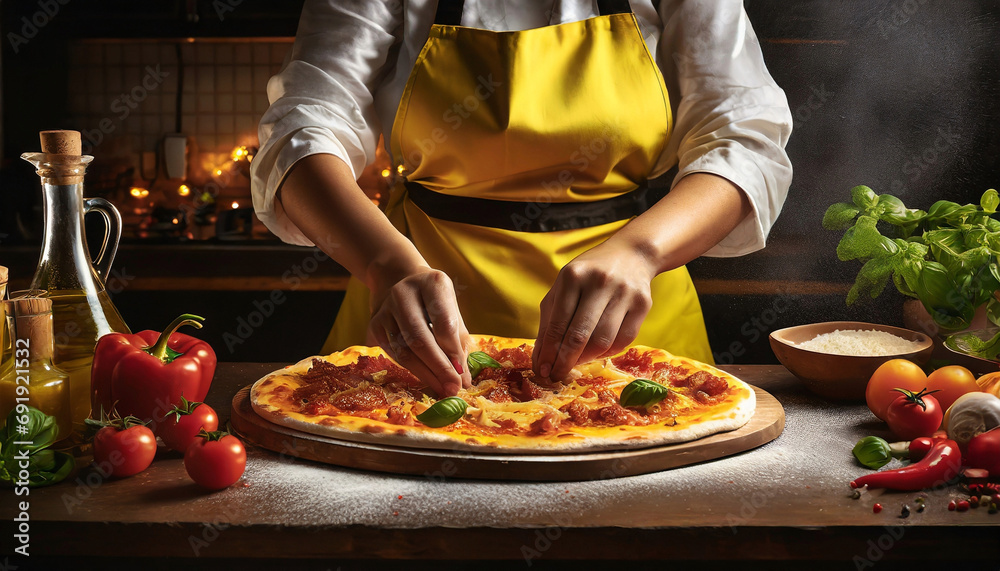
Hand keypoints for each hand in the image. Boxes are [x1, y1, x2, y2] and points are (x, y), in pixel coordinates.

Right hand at [367, 267, 471, 396]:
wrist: (399, 282)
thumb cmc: (433, 302)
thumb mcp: (451, 311)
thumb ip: (459, 342)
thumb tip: (464, 380)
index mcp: (432, 284)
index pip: (443, 323)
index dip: (453, 353)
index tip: (463, 376)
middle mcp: (404, 293)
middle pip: (420, 338)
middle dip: (439, 368)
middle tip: (453, 389)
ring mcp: (385, 309)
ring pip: (404, 350)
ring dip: (425, 374)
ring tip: (442, 389)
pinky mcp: (374, 325)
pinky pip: (394, 354)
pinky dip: (412, 370)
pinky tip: (427, 380)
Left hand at [533, 244, 655, 380]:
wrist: (631, 255)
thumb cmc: (588, 275)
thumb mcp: (564, 287)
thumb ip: (549, 320)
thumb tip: (541, 358)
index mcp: (573, 276)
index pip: (557, 323)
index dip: (548, 352)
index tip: (541, 370)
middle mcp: (599, 282)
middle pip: (580, 335)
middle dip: (564, 362)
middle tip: (556, 376)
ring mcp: (624, 292)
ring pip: (602, 341)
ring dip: (585, 359)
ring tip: (576, 362)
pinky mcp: (642, 304)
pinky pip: (623, 340)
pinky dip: (606, 353)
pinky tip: (596, 352)